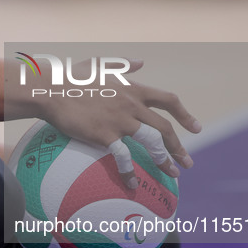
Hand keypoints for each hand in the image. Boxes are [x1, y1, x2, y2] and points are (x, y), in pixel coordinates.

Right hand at [37, 59, 201, 188]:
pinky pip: (123, 157)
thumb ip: (123, 64)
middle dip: (179, 147)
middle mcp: (132, 105)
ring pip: (152, 142)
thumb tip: (141, 62)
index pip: (168, 100)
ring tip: (171, 174)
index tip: (196, 128)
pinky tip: (132, 184)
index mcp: (133, 88)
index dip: (185, 115)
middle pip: (165, 127)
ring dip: (164, 160)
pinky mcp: (105, 135)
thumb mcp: (100, 64)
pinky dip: (129, 172)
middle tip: (188, 162)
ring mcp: (120, 120)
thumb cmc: (71, 77)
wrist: (51, 89)